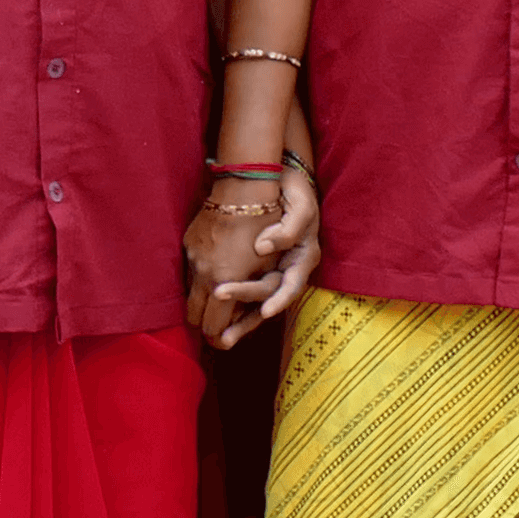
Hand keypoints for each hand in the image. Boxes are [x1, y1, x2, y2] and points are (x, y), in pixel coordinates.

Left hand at [186, 168, 322, 347]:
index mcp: (303, 258)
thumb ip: (287, 229)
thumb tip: (262, 247)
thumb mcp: (301, 205)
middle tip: (225, 335)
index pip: (291, 285)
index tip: (264, 312)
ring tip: (220, 340)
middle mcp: (289, 269)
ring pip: (256, 302)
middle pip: (269, 300)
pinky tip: (215, 317)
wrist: (282, 177)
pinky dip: (233, 305)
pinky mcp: (257, 267)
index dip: (280, 300)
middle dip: (248, 319)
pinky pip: (246, 290)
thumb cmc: (295, 191)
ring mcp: (273, 270)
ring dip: (239, 322)